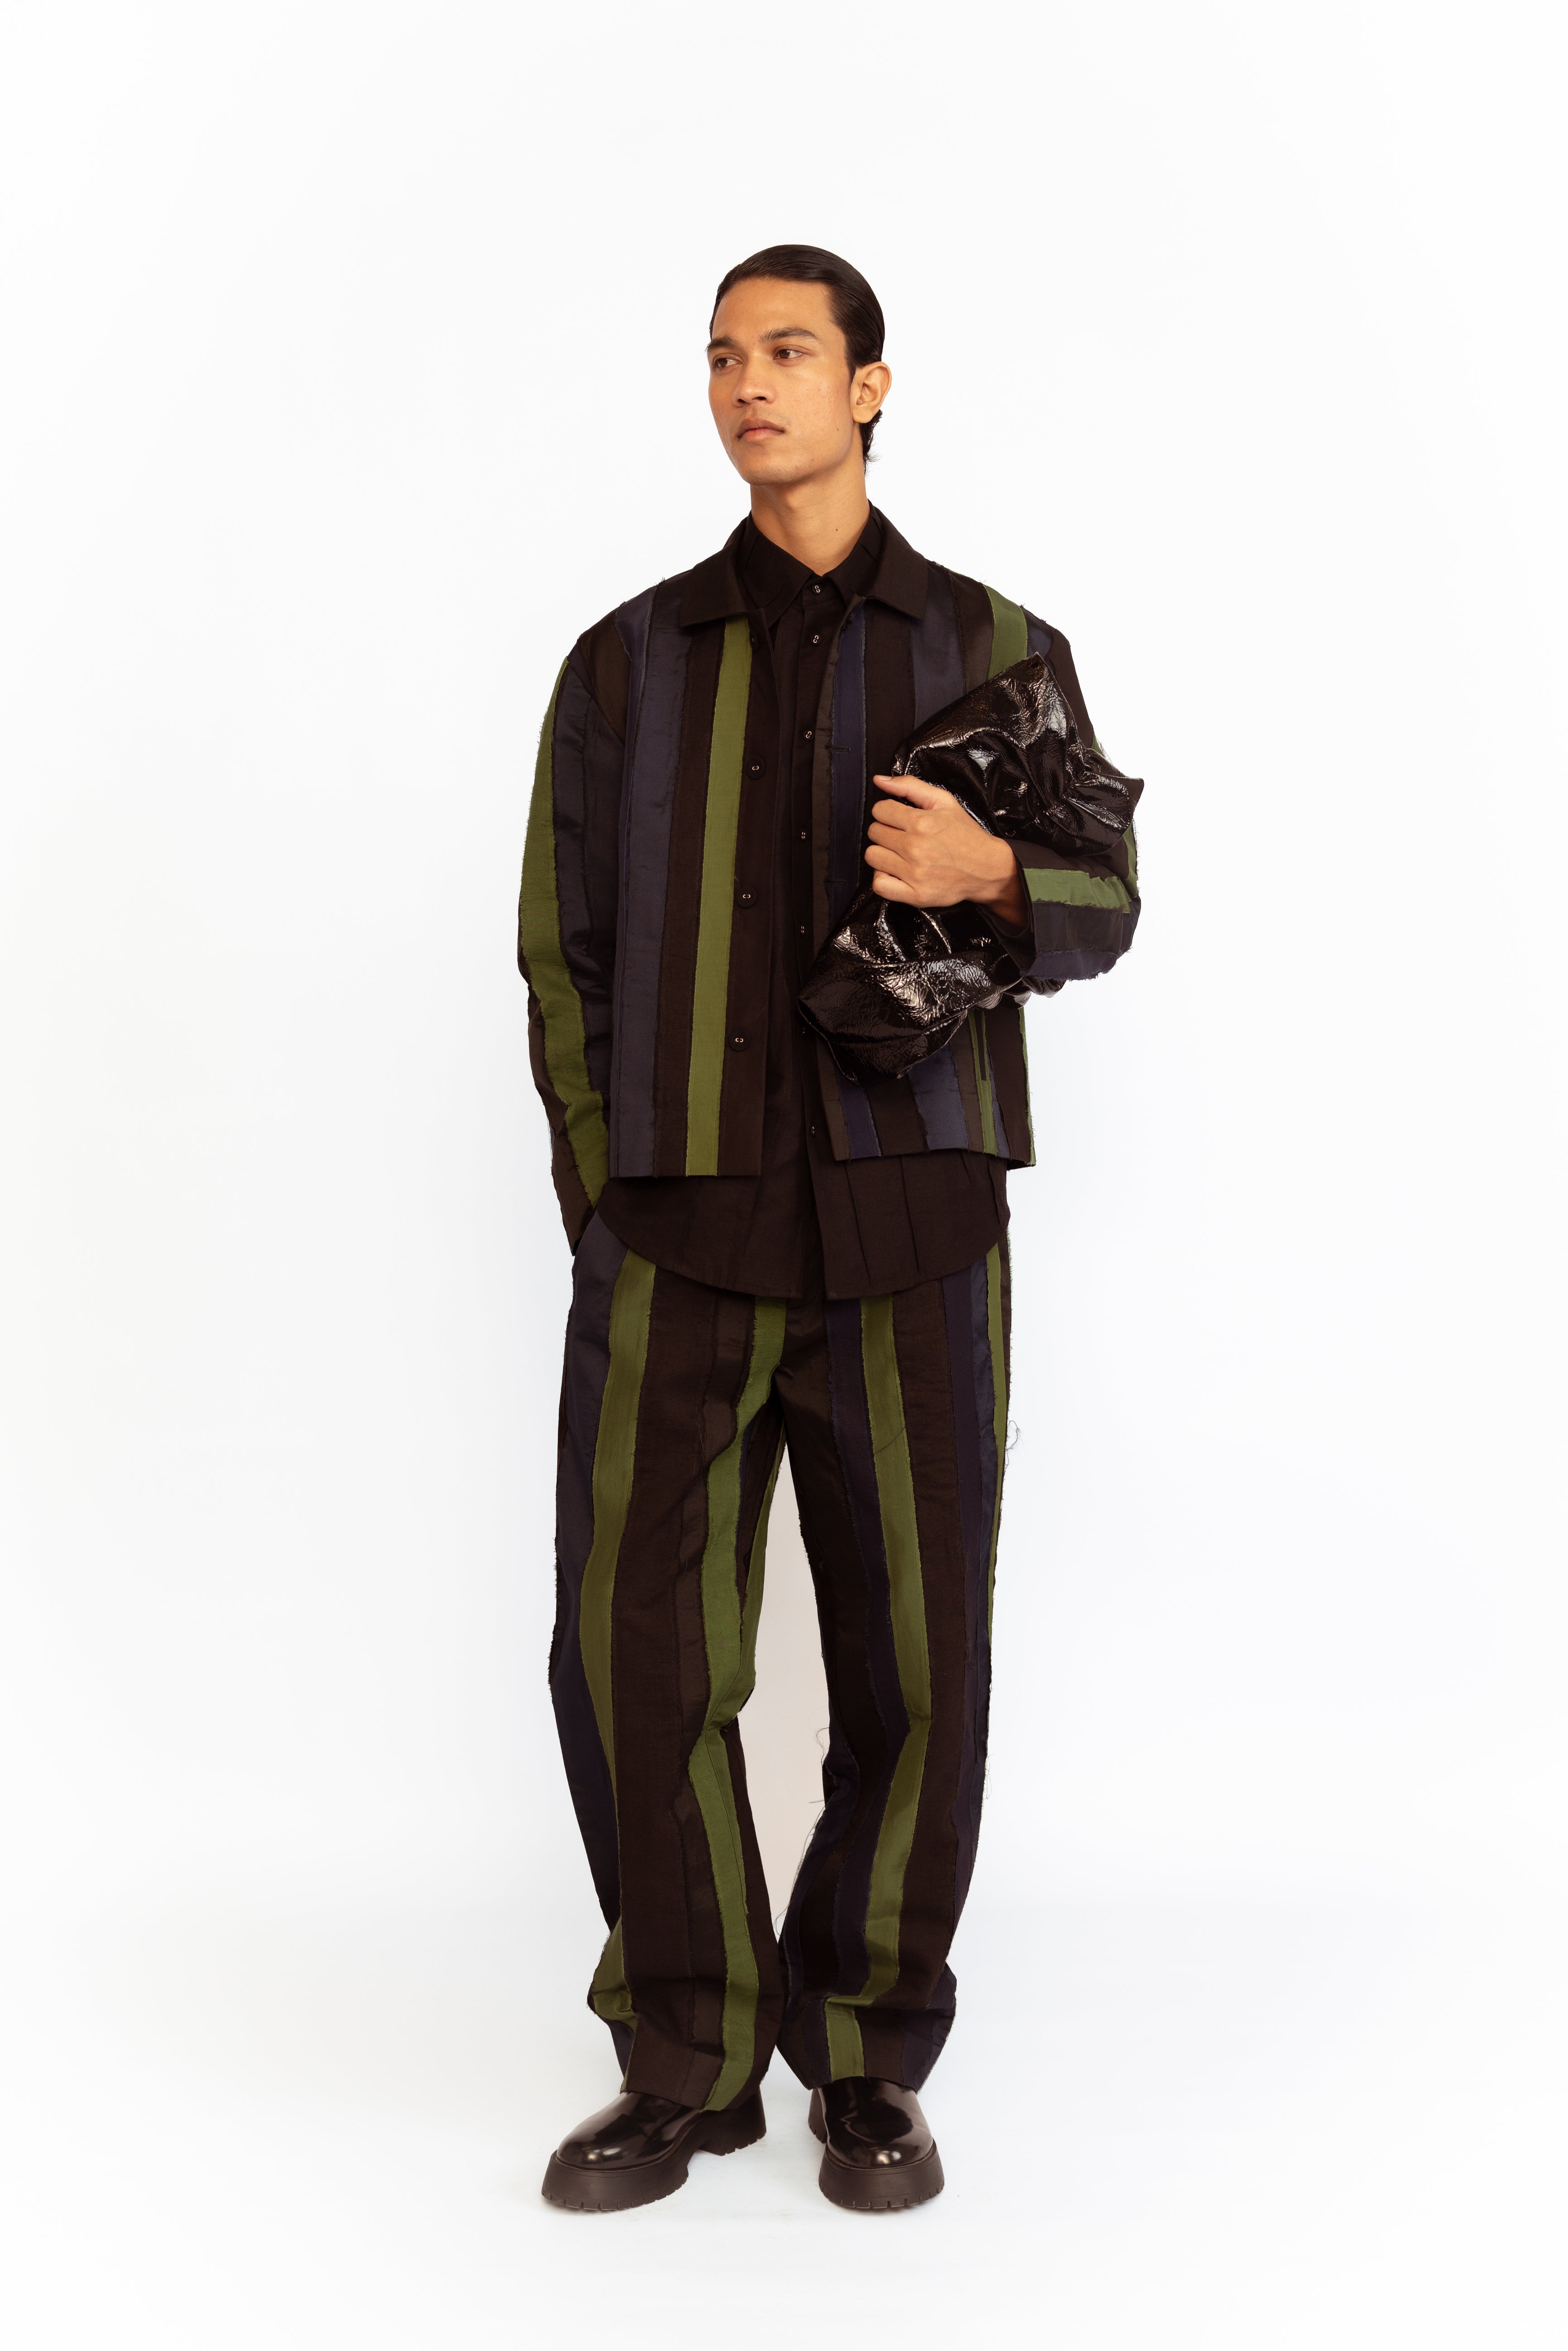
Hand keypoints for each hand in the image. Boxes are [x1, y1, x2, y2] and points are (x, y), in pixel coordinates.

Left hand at [866, 774, 1028, 928]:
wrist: (987, 868)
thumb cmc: (965, 835)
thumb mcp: (943, 801)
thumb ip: (910, 786)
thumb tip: (879, 780)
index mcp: (922, 822)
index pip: (879, 810)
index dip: (888, 812)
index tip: (898, 819)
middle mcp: (916, 847)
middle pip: (874, 833)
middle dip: (886, 831)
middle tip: (903, 836)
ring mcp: (914, 873)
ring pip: (872, 857)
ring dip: (883, 854)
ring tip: (899, 854)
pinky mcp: (915, 895)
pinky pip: (879, 885)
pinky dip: (883, 878)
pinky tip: (896, 872)